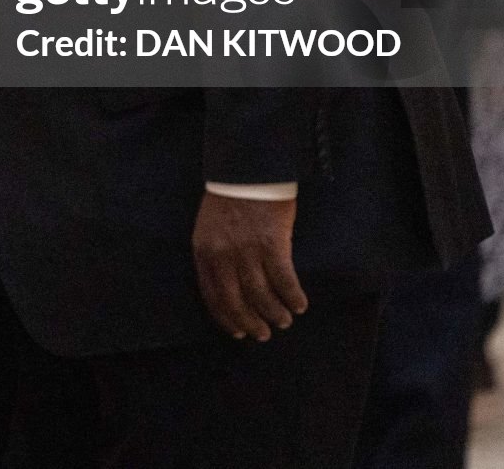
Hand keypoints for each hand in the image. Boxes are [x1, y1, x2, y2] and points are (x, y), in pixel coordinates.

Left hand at [192, 192, 306, 341]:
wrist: (246, 169)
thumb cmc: (229, 199)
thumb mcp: (209, 229)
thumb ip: (215, 256)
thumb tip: (230, 288)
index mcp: (203, 251)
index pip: (213, 296)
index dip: (227, 318)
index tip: (238, 333)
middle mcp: (223, 255)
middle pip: (236, 301)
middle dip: (251, 323)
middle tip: (263, 335)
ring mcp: (247, 250)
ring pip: (261, 295)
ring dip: (274, 313)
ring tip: (284, 321)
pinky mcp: (272, 243)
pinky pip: (284, 279)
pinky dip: (292, 296)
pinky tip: (300, 304)